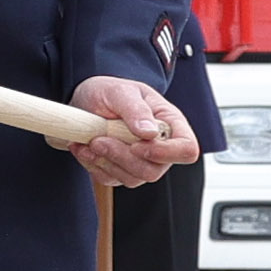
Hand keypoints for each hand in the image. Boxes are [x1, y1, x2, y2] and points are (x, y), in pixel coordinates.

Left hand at [66, 76, 196, 188]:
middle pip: (154, 171)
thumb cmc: (108, 92)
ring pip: (132, 179)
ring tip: (89, 141)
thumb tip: (149, 133)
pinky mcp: (119, 170)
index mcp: (170, 124)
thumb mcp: (120, 92)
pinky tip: (83, 148)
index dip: (166, 153)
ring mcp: (140, 162)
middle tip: (98, 140)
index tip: (136, 145)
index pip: (186, 149)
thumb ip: (135, 109)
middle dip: (122, 157)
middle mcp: (160, 147)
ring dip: (105, 162)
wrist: (85, 101)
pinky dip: (93, 165)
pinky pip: (110, 179)